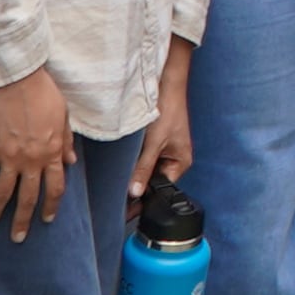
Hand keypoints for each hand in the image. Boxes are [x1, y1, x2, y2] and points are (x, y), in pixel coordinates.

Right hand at [0, 67, 74, 241]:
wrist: (15, 78)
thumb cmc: (42, 92)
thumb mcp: (63, 116)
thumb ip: (65, 142)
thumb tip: (72, 162)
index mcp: (51, 152)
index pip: (55, 187)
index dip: (51, 205)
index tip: (46, 219)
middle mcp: (31, 160)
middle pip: (28, 197)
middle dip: (23, 220)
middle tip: (18, 237)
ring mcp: (9, 156)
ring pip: (3, 193)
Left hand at [127, 39, 194, 197]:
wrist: (166, 85)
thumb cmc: (168, 111)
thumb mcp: (154, 143)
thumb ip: (144, 169)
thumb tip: (134, 193)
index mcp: (180, 164)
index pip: (159, 189)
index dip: (142, 198)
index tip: (123, 209)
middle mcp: (172, 160)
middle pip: (151, 180)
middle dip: (135, 185)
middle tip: (114, 197)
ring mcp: (163, 151)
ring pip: (144, 169)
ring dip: (133, 171)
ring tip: (116, 180)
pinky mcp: (154, 142)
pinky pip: (142, 158)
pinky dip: (133, 160)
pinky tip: (121, 162)